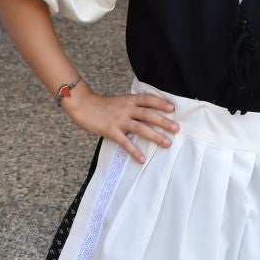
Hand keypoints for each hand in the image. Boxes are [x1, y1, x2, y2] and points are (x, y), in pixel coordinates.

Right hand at [62, 84, 177, 164]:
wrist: (83, 106)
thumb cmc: (102, 105)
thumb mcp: (119, 101)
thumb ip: (132, 106)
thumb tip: (148, 113)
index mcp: (128, 100)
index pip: (148, 100)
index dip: (160, 103)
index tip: (173, 108)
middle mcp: (126, 109)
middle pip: (148, 115)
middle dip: (163, 122)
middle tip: (176, 129)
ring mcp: (119, 120)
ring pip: (141, 128)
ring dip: (155, 136)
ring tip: (167, 143)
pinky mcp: (111, 131)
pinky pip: (125, 143)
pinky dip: (134, 151)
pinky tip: (142, 159)